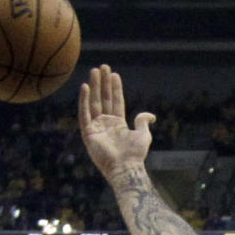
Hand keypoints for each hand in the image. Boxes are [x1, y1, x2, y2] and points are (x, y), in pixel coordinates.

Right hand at [79, 65, 155, 181]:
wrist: (125, 167)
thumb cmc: (135, 154)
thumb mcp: (143, 135)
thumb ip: (143, 122)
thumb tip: (150, 115)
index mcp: (118, 124)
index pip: (115, 101)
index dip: (115, 88)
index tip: (114, 73)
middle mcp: (106, 124)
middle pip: (104, 99)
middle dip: (103, 83)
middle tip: (102, 67)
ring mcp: (96, 128)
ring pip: (94, 103)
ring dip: (94, 87)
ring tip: (94, 71)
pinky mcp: (88, 133)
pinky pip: (84, 114)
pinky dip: (84, 101)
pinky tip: (85, 87)